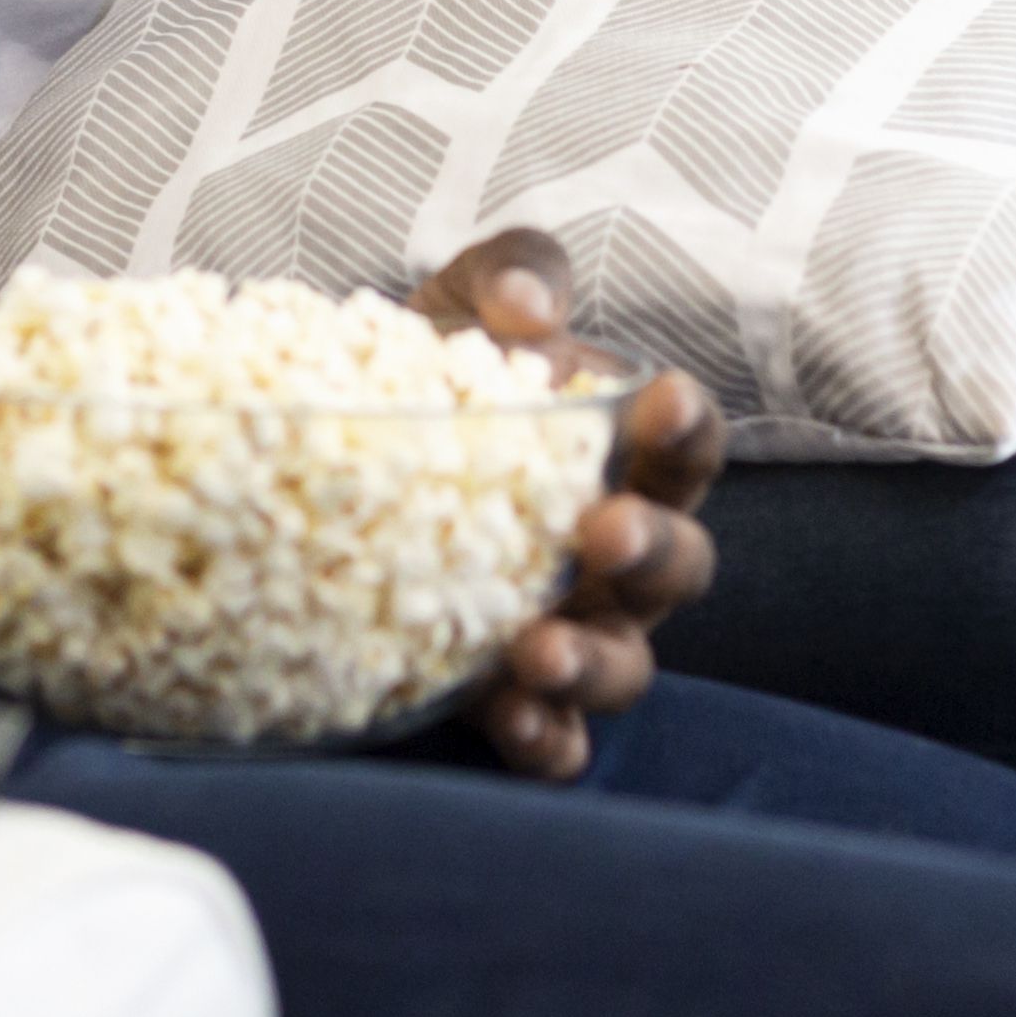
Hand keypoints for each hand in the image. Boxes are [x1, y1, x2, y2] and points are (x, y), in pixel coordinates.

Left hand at [413, 227, 728, 784]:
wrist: (329, 441)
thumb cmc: (428, 362)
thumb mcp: (462, 299)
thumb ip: (511, 276)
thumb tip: (531, 308)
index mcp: (624, 453)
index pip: (685, 445)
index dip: (685, 427)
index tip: (661, 398)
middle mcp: (615, 550)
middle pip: (677, 565)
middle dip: (649, 550)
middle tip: (602, 533)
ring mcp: (570, 628)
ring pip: (625, 664)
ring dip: (593, 663)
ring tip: (539, 650)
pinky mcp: (506, 693)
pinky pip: (554, 739)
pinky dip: (545, 739)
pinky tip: (514, 722)